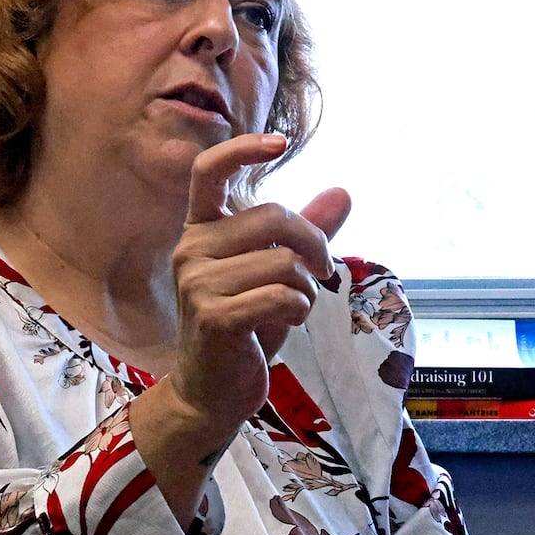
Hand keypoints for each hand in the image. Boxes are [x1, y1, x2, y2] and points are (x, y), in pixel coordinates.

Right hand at [169, 132, 351, 430]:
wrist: (212, 390)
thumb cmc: (246, 327)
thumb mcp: (277, 274)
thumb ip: (306, 233)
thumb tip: (343, 192)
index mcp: (201, 230)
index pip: (209, 170)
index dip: (243, 148)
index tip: (280, 143)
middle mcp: (191, 249)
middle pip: (273, 216)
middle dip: (314, 244)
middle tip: (323, 271)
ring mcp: (198, 283)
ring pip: (284, 263)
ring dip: (306, 289)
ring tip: (294, 308)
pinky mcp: (214, 316)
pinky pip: (282, 296)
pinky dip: (299, 310)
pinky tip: (287, 323)